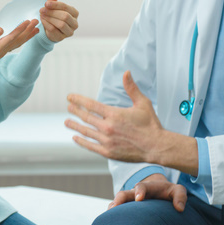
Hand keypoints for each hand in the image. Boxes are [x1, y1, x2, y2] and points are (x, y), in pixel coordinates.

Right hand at [0, 19, 38, 66]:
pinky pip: (15, 45)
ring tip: (36, 29)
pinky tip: (25, 37)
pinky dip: (22, 39)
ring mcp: (2, 52)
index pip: (12, 37)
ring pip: (18, 43)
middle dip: (28, 31)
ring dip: (27, 36)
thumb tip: (0, 28)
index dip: (20, 29)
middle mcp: (2, 51)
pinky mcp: (0, 51)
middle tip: (36, 22)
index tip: (27, 22)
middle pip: (18, 40)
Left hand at [40, 0, 78, 42]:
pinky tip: (42, 20)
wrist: (51, 30)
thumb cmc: (55, 16)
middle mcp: (75, 23)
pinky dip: (46, 24)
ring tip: (41, 14)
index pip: (66, 7)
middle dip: (52, 12)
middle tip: (42, 9)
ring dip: (49, 18)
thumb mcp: (54, 8)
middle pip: (65, 16)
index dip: (55, 5)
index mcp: (74, 13)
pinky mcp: (62, 38)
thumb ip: (53, 2)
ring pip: (61, 24)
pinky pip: (53, 30)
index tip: (46, 3)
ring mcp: (69, 32)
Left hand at [64, 71, 197, 173]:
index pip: (91, 105)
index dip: (78, 100)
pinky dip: (81, 141)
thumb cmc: (150, 124)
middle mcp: (108, 127)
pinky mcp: (108, 152)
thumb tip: (126, 72)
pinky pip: (90, 146)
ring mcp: (107, 141)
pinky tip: (75, 137)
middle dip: (75, 111)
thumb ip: (131, 88)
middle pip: (86, 117)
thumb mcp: (142, 103)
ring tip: (66, 122)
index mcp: (114, 114)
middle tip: (68, 107)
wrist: (156, 147)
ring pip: (86, 131)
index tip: (70, 97)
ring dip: (75, 126)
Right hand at [109, 173, 187, 211]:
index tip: (139, 199)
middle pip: (123, 194)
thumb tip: (179, 208)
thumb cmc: (168, 192)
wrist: (160, 191)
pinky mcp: (127, 207)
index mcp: (148, 187)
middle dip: (119, 200)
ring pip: (118, 202)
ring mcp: (130, 200)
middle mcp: (135, 193)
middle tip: (115, 208)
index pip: (142, 187)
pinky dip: (113, 214)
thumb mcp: (177, 190)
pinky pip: (118, 210)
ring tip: (109, 216)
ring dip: (113, 208)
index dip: (139, 191)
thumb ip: (180, 196)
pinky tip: (112, 222)